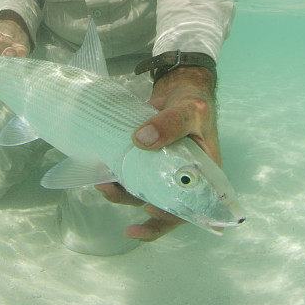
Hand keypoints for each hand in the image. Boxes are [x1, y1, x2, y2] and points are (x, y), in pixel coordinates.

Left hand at [96, 66, 220, 241]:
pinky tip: (103, 171)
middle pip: (161, 205)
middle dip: (135, 206)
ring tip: (103, 183)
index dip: (170, 216)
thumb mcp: (190, 110)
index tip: (149, 210)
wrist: (180, 88)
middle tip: (111, 192)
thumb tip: (142, 140)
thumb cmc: (194, 102)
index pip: (190, 207)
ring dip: (121, 193)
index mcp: (202, 176)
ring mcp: (161, 171)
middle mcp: (180, 179)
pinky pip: (132, 175)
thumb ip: (171, 123)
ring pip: (142, 192)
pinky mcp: (145, 161)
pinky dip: (117, 176)